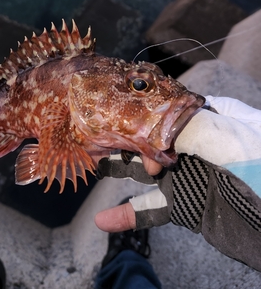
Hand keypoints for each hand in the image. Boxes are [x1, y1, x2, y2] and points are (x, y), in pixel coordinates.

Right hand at [95, 96, 260, 232]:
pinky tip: (103, 219)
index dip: (145, 105)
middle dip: (125, 135)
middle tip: (99, 136)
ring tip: (92, 162)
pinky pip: (151, 208)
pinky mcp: (186, 203)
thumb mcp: (231, 141)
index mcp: (214, 118)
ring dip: (119, 166)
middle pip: (152, 134)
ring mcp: (190, 174)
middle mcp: (198, 143)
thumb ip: (189, 129)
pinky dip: (127, 215)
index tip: (119, 106)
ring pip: (146, 167)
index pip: (171, 105)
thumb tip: (152, 126)